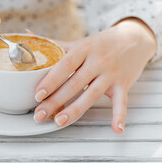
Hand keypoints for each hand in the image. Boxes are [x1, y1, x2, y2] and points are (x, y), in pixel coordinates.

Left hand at [33, 19, 156, 132]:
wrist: (134, 38)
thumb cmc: (101, 43)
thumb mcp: (79, 42)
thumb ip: (55, 43)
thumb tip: (28, 33)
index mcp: (84, 48)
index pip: (65, 64)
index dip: (51, 79)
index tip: (37, 93)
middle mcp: (98, 60)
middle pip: (74, 83)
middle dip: (55, 100)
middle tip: (39, 114)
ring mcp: (111, 73)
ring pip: (92, 94)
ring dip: (75, 110)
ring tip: (59, 122)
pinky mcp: (123, 84)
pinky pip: (122, 102)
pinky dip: (120, 115)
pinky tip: (116, 129)